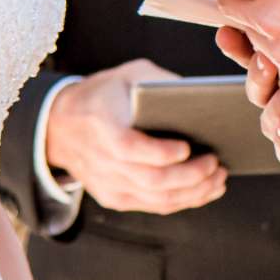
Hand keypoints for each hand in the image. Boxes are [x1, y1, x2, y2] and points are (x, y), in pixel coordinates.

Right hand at [42, 59, 225, 215]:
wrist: (60, 126)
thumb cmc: (104, 94)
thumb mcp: (129, 75)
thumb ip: (162, 83)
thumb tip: (202, 99)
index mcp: (102, 125)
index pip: (130, 148)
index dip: (161, 153)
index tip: (187, 146)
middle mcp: (102, 160)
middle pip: (151, 180)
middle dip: (190, 175)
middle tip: (216, 163)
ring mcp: (107, 184)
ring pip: (156, 199)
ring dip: (193, 192)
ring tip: (218, 177)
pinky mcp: (114, 197)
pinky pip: (153, 205)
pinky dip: (183, 201)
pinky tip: (205, 190)